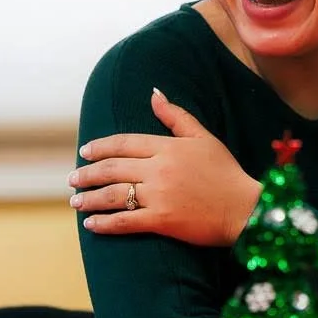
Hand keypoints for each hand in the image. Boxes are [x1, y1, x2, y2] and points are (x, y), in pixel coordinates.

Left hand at [69, 88, 261, 246]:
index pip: (124, 143)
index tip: (84, 152)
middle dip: (87, 174)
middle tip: (73, 179)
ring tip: (76, 201)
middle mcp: (158, 169)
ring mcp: (159, 195)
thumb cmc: (226, 173)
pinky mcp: (162, 221)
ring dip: (90, 199)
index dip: (100, 147)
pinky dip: (104, 224)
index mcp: (167, 147)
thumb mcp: (203, 137)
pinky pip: (124, 222)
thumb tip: (154, 93)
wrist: (244, 208)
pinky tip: (90, 224)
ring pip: (113, 195)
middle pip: (112, 168)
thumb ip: (176, 116)